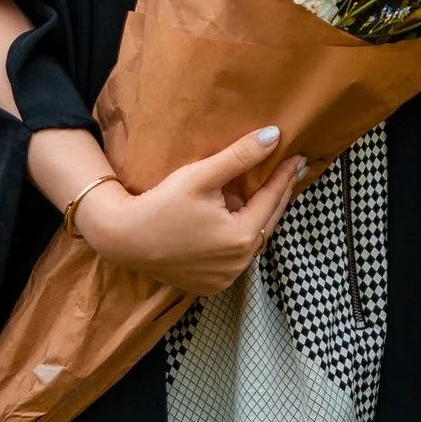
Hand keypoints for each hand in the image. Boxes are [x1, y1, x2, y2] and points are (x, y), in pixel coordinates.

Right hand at [75, 126, 308, 296]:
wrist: (123, 239)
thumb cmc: (160, 204)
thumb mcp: (201, 175)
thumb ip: (240, 156)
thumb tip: (274, 135)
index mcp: (241, 237)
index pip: (271, 200)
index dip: (284, 176)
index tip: (297, 157)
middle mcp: (239, 264)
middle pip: (267, 223)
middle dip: (279, 196)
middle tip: (292, 173)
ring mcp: (225, 278)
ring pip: (253, 242)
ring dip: (260, 219)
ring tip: (269, 195)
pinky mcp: (211, 286)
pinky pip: (236, 258)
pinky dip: (241, 239)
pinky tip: (240, 222)